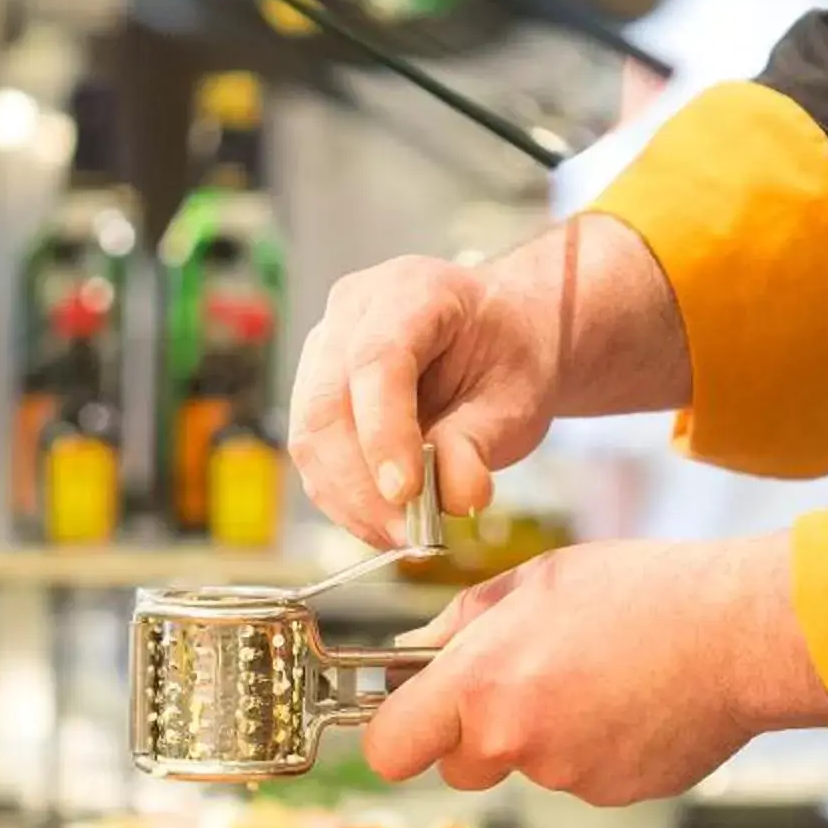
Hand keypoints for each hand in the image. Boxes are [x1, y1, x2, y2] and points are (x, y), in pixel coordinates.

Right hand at [290, 253, 554, 546]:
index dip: (385, 432)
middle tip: (408, 535)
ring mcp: (325, 351)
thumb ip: (480, 442)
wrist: (499, 340)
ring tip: (402, 537)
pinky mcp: (316, 393)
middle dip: (361, 484)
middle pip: (327, 405)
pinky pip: (314, 456)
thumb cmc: (509, 355)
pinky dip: (345, 499)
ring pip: (310, 437)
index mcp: (409, 290)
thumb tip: (456, 496)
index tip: (406, 494)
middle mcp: (352, 312)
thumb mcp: (517, 396)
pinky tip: (384, 524)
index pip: (378, 361)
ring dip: (350, 501)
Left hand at [364, 534, 827, 802]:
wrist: (737, 633)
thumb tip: (415, 650)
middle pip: (458, 766)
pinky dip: (597, 751)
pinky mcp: (612, 796)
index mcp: (480, 682)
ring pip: (527, 768)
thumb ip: (465, 622)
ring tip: (600, 679)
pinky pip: (582, 779)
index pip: (390, 748)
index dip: (395, 736)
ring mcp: (565, 776)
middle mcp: (514, 740)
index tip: (406, 721)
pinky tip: (632, 704)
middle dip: (479, 734)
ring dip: (546, 737)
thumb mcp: (537, 580)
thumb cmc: (642, 592)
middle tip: (528, 682)